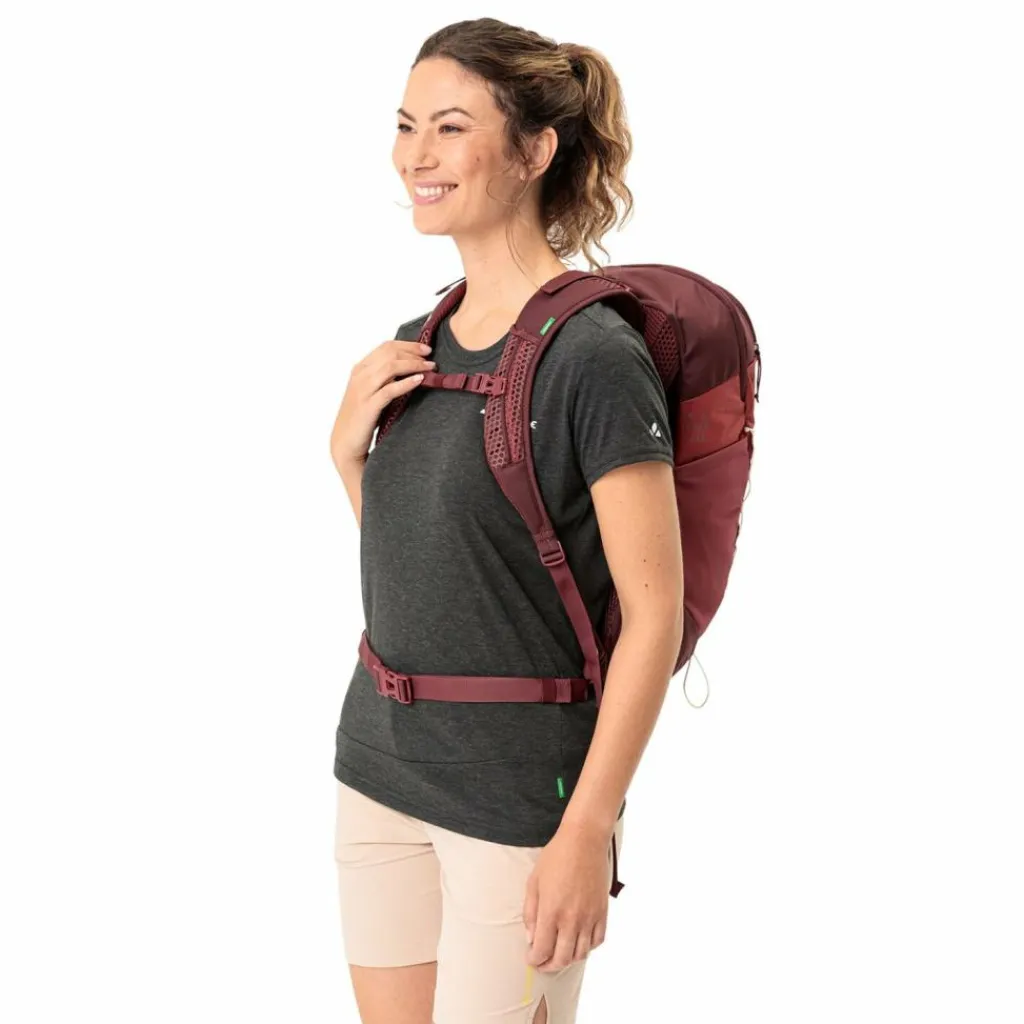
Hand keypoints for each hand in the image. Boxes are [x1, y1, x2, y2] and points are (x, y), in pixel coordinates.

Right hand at [329, 339, 435, 466]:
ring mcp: (363, 390)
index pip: (386, 347)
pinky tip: (419, 381)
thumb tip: (410, 370)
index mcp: (360, 369)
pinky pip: (390, 389)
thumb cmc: (361, 418)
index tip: (425, 349)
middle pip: (390, 353)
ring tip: (430, 368)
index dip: (408, 345)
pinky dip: (406, 383)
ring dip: (414, 365)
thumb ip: (384, 379)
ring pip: (391, 367)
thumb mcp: (370, 392)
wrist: (345, 443)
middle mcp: (360, 376)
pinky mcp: (368, 406)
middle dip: (414, 353)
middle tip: (431, 358)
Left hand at [523, 820, 611, 972]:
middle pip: (562, 958)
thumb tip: (532, 938)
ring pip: (581, 954)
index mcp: (552, 911)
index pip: (542, 950)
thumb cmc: (556, 857)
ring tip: (559, 954)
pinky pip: (597, 941)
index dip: (534, 959)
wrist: (584, 841)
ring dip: (568, 959)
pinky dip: (587, 948)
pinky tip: (578, 942)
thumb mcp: (534, 882)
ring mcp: (590, 916)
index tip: (531, 958)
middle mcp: (572, 918)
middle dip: (549, 966)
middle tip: (542, 963)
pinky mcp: (602, 912)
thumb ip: (530, 913)